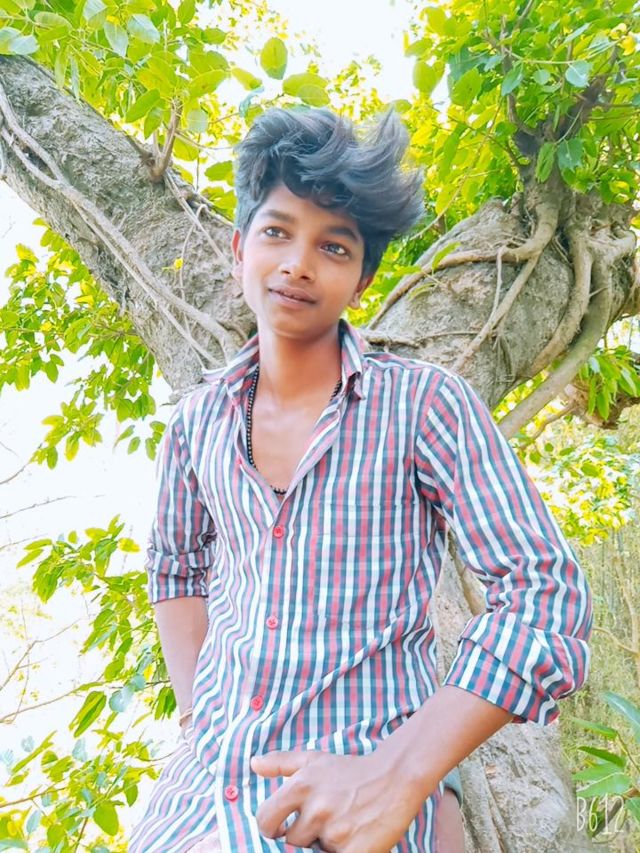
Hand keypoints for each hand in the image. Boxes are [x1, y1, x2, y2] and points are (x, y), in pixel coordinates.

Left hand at [251, 746, 428, 852]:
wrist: (395, 777)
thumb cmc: (351, 770)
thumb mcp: (315, 759)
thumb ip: (281, 762)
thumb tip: (253, 764)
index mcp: (301, 786)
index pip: (266, 820)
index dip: (271, 828)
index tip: (280, 828)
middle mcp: (315, 809)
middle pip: (291, 840)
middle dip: (304, 835)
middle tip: (324, 820)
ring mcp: (334, 832)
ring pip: (312, 852)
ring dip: (323, 845)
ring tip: (340, 827)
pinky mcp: (353, 851)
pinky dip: (340, 852)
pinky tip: (351, 839)